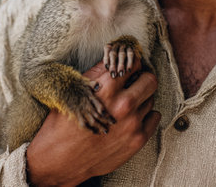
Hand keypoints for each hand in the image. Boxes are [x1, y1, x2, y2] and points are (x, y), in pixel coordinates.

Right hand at [26, 59, 159, 185]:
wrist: (60, 159)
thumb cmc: (65, 122)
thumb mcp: (77, 91)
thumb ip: (98, 72)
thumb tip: (113, 55)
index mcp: (107, 88)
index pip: (133, 63)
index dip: (133, 61)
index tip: (131, 64)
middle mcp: (123, 104)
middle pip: (149, 80)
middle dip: (142, 77)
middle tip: (135, 80)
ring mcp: (133, 123)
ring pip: (151, 98)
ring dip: (141, 97)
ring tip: (128, 102)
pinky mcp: (137, 140)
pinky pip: (154, 117)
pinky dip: (146, 114)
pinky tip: (134, 115)